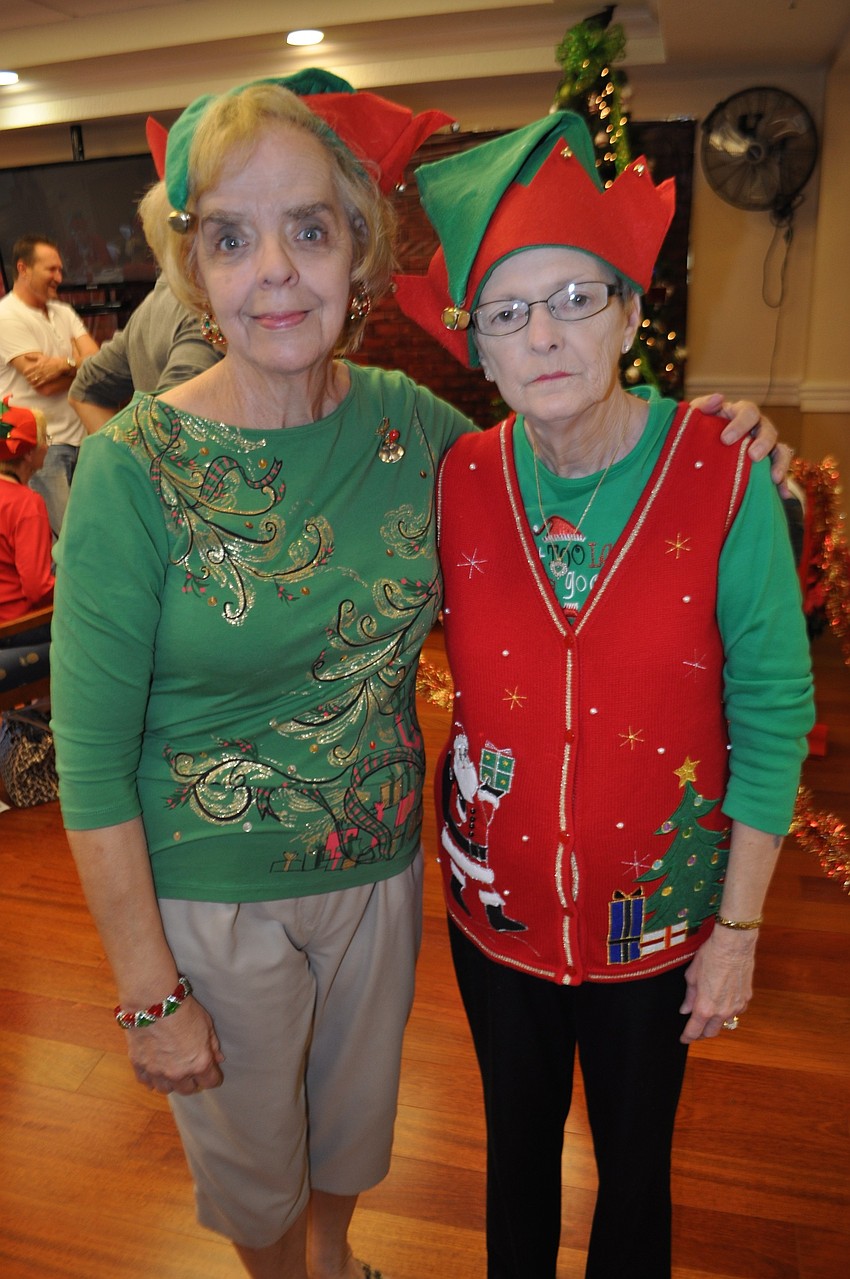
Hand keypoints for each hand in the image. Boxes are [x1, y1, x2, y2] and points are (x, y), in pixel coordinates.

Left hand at [21, 352, 63, 387]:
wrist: (60, 365)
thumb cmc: (51, 360)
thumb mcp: (41, 357)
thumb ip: (33, 357)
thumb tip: (25, 356)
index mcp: (37, 365)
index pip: (27, 370)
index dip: (25, 373)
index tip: (24, 374)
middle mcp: (39, 370)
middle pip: (29, 376)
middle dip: (27, 378)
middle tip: (26, 379)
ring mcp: (42, 375)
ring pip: (33, 380)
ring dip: (30, 382)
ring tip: (30, 383)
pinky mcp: (46, 379)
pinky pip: (39, 383)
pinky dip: (36, 385)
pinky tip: (34, 386)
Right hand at [125, 996, 224, 1094]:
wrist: (153, 1002)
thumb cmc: (183, 1010)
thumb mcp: (206, 1023)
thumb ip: (212, 1044)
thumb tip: (218, 1058)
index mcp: (199, 1063)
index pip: (210, 1082)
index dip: (213, 1077)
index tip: (211, 1072)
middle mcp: (178, 1073)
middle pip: (188, 1090)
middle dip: (192, 1081)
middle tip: (191, 1070)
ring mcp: (157, 1072)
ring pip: (166, 1089)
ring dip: (170, 1082)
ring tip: (171, 1071)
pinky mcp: (139, 1066)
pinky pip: (145, 1082)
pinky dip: (151, 1078)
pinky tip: (154, 1070)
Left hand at [679, 926, 757, 1042]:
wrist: (734, 945)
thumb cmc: (710, 956)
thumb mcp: (692, 976)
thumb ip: (689, 996)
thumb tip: (685, 1009)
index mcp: (705, 1007)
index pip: (694, 1031)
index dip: (687, 1037)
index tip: (683, 1039)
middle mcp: (722, 1012)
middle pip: (711, 1032)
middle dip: (701, 1034)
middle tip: (695, 1028)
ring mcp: (737, 1006)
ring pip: (725, 1022)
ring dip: (716, 1022)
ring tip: (708, 1014)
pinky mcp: (746, 999)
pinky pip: (736, 1011)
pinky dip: (728, 1011)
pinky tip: (723, 1001)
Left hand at [692, 394, 792, 492]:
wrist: (695, 453)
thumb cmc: (697, 431)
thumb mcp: (694, 417)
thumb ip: (702, 406)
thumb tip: (719, 398)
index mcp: (739, 414)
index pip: (748, 411)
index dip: (740, 423)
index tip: (726, 439)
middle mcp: (756, 428)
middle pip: (768, 430)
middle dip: (763, 443)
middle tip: (753, 456)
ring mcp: (764, 447)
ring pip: (780, 450)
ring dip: (780, 462)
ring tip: (774, 477)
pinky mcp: (766, 466)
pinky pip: (780, 472)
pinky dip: (783, 483)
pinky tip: (782, 494)